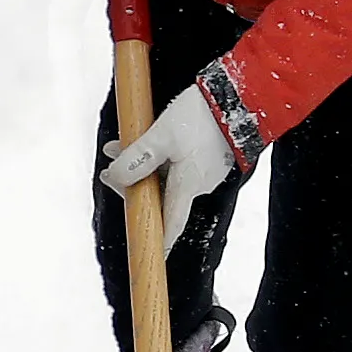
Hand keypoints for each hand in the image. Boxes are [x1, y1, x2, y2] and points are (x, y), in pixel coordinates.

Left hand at [101, 64, 264, 243]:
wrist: (240, 94)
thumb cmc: (201, 115)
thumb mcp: (162, 134)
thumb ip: (137, 157)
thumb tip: (114, 176)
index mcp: (188, 185)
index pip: (170, 224)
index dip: (158, 242)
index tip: (149, 257)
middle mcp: (198, 184)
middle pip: (159, 196)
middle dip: (132, 184)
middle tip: (111, 165)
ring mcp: (205, 171)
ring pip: (165, 177)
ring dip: (141, 166)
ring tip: (119, 145)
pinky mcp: (208, 157)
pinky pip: (176, 165)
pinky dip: (157, 157)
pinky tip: (144, 138)